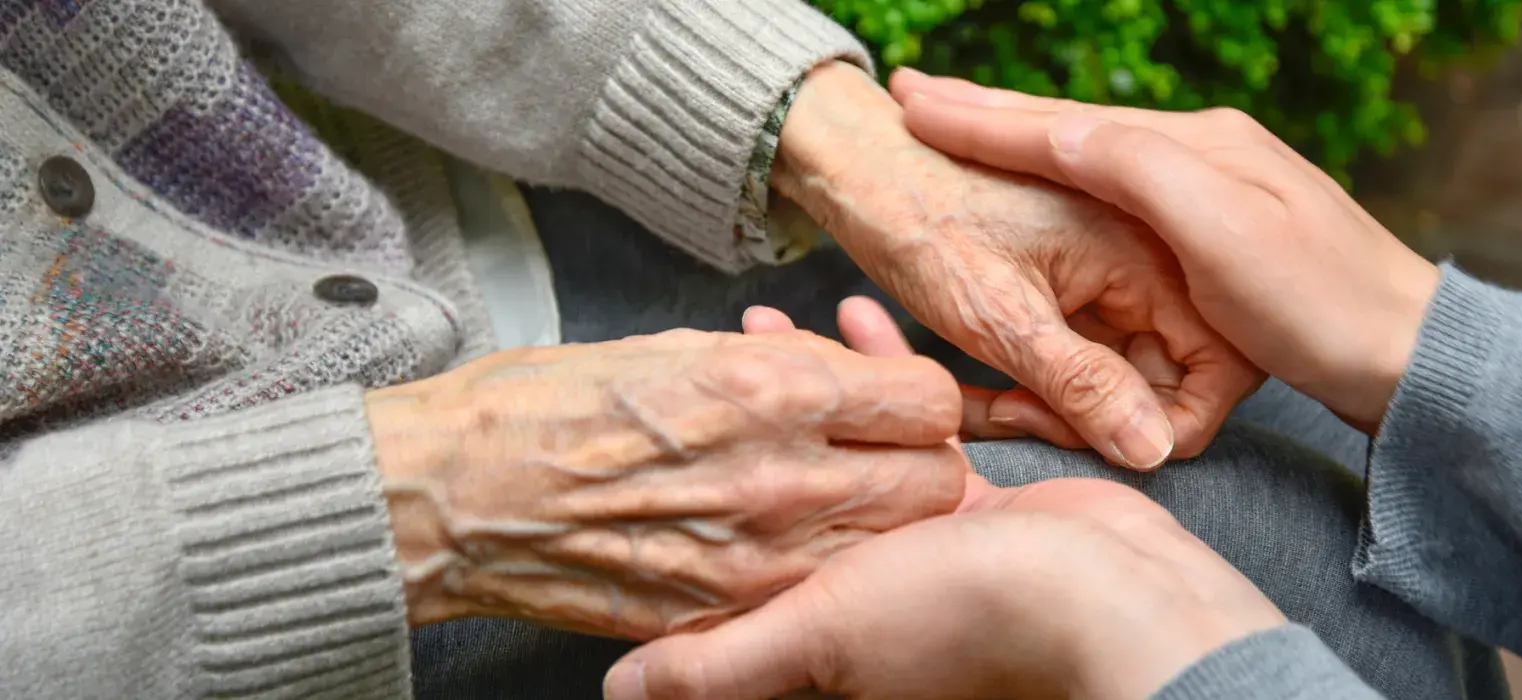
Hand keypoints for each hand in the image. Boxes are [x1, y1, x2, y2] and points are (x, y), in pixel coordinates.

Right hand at [362, 328, 967, 637]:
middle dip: (917, 462)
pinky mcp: (727, 613)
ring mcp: (759, 559)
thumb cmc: (551, 407)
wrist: (458, 499)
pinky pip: (816, 590)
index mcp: (772, 391)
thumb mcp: (680, 347)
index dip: (914, 396)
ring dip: (874, 520)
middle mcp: (782, 479)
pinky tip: (771, 538)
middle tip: (874, 449)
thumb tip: (838, 371)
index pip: (929, 400)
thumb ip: (780, 364)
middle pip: (935, 484)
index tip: (888, 397)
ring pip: (888, 546)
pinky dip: (814, 567)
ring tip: (823, 493)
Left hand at [602, 300, 1285, 699]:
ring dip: (806, 386)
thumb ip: (722, 665)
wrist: (1112, 602)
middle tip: (708, 348)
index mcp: (823, 617)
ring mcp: (920, 538)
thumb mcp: (824, 637)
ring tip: (766, 321)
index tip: (658, 416)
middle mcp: (865, 579)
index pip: (736, 550)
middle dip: (742, 417)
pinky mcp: (977, 500)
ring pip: (843, 448)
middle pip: (785, 488)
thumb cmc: (966, 621)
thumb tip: (620, 690)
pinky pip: (914, 429)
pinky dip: (886, 375)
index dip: (696, 486)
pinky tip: (859, 322)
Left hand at [773, 62, 1262, 469]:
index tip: (1065, 423)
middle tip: (1011, 416)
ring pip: (1120, 377)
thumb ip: (1080, 384)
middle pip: (1167, 379)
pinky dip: (1039, 385)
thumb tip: (1152, 451)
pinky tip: (984, 391)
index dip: (1151, 421)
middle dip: (1094, 417)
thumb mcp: (1000, 317)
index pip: (1210, 372)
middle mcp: (1151, 260)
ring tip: (986, 408)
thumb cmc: (924, 222)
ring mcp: (1116, 275)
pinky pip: (1085, 358)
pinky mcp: (1080, 289)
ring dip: (1059, 407)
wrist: (863, 167)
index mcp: (1153, 252)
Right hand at [890, 69, 1442, 430]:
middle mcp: (1203, 152)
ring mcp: (1215, 188)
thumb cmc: (1318, 299)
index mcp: (1195, 147)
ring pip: (1094, 156)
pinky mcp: (1224, 230)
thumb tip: (1058, 130)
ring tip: (962, 124)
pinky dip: (1066, 176)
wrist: (1412, 351)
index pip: (1067, 124)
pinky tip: (1050, 176)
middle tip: (919, 96)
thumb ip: (1138, 169)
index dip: (986, 117)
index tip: (915, 103)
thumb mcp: (1219, 227)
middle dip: (992, 113)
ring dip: (1022, 139)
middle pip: (1074, 127)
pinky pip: (1121, 192)